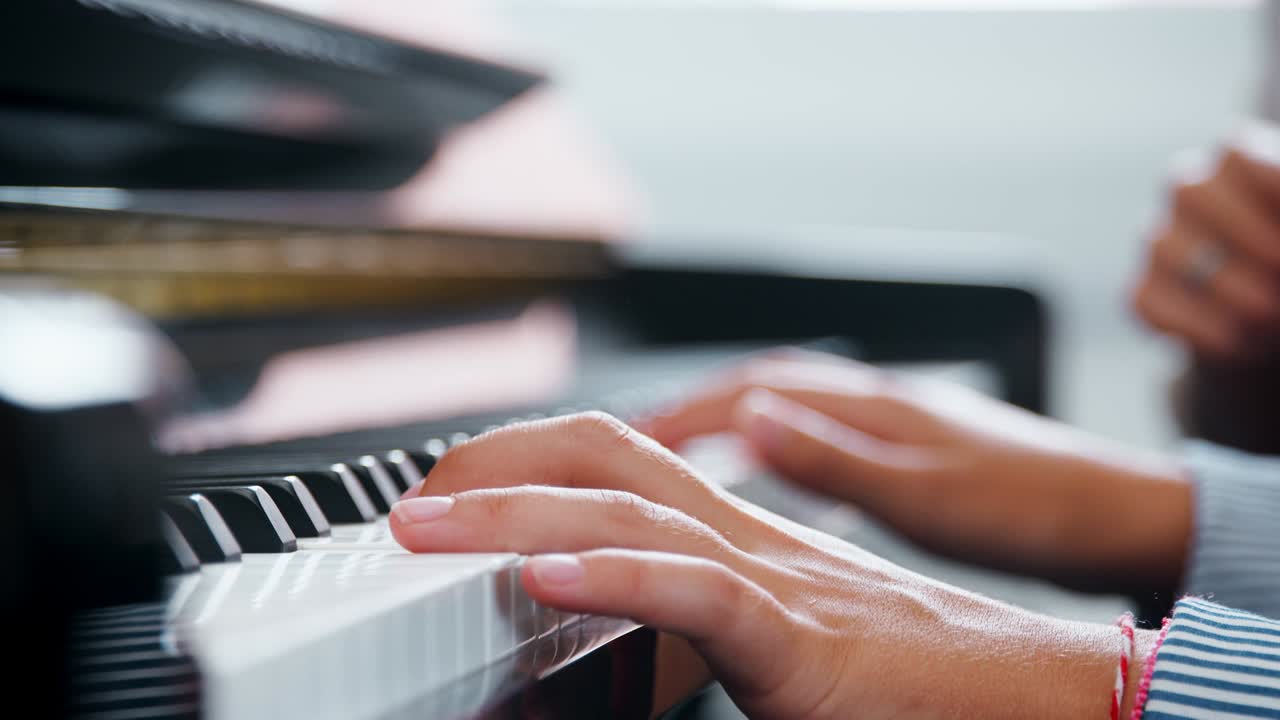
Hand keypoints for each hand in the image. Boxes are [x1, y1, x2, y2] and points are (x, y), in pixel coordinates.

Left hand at [391, 412, 1146, 718]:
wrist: (1022, 692)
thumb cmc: (904, 673)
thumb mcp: (772, 630)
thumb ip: (689, 615)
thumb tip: (601, 610)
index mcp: (736, 533)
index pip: (616, 461)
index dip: (523, 459)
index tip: (450, 486)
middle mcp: (746, 535)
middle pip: (606, 459)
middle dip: (498, 466)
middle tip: (411, 500)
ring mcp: (774, 576)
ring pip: (633, 514)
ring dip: (519, 514)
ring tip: (430, 528)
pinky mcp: (801, 637)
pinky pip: (699, 591)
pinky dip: (620, 577)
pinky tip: (551, 577)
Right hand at [643, 351, 1191, 594]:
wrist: (1117, 511)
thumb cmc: (1034, 506)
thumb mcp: (925, 494)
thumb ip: (834, 458)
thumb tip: (747, 421)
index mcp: (873, 403)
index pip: (753, 389)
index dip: (683, 410)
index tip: (629, 432)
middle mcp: (877, 397)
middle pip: (762, 384)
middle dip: (694, 404)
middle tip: (637, 434)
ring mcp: (895, 416)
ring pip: (790, 404)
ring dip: (730, 420)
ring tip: (681, 448)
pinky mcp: (911, 444)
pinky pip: (820, 429)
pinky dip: (776, 442)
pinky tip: (771, 468)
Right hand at [1133, 122, 1279, 360]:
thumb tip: (1276, 254)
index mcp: (1240, 160)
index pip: (1236, 152)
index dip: (1270, 182)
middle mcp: (1190, 193)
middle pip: (1190, 190)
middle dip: (1249, 237)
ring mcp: (1160, 243)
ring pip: (1164, 247)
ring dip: (1230, 289)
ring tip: (1272, 316)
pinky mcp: (1144, 293)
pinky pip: (1148, 303)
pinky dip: (1199, 328)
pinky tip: (1243, 341)